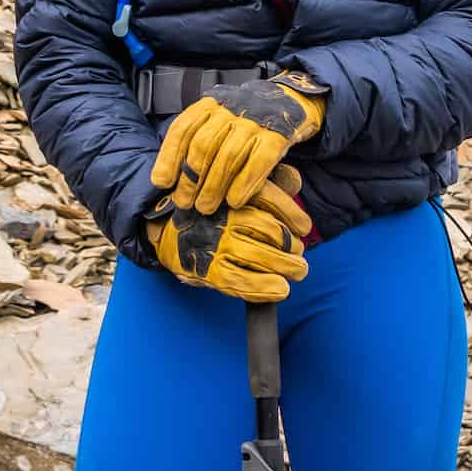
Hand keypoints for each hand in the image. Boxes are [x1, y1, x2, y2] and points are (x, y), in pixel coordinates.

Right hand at [145, 165, 312, 301]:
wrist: (166, 227)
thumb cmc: (212, 208)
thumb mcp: (235, 185)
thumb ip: (268, 181)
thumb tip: (295, 181)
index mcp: (231, 190)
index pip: (271, 198)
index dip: (293, 214)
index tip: (305, 227)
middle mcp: (225, 216)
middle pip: (271, 231)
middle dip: (292, 244)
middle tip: (299, 251)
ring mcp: (217, 244)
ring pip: (260, 257)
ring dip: (286, 266)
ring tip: (299, 269)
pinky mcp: (209, 270)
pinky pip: (242, 282)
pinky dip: (265, 288)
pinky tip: (281, 289)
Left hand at [150, 72, 326, 213]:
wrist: (288, 102)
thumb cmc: (243, 122)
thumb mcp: (218, 123)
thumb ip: (196, 143)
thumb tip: (167, 180)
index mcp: (210, 105)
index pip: (183, 128)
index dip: (169, 156)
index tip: (161, 182)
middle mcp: (230, 110)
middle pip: (204, 145)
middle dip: (190, 178)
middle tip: (183, 203)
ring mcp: (255, 122)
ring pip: (229, 155)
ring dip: (213, 186)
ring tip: (204, 208)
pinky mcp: (278, 136)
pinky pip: (259, 161)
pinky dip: (244, 183)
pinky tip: (234, 201)